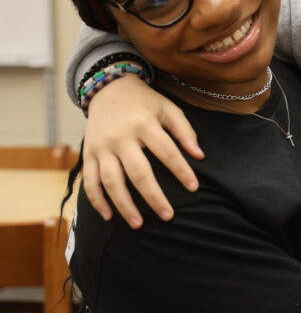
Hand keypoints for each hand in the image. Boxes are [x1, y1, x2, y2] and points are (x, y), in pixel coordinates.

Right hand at [83, 75, 201, 226]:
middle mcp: (120, 137)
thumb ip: (185, 131)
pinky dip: (97, 201)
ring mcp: (101, 147)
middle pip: (138, 173)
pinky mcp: (88, 154)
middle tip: (168, 216)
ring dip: (124, 205)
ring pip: (111, 182)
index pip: (166, 152)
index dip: (181, 171)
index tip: (194, 188)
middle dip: (154, 197)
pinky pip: (90, 182)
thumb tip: (200, 156)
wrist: (108, 88)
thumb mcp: (168, 108)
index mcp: (144, 124)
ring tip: (139, 224)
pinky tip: (109, 216)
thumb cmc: (145, 102)